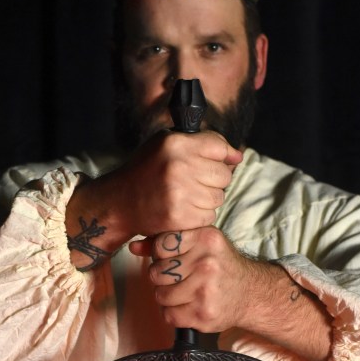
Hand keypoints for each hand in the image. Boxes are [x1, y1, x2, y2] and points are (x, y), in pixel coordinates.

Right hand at [118, 130, 242, 237]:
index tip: (214, 161)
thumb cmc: (148, 169)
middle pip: (224, 175)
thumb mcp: (168, 144)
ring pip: (219, 197)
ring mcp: (178, 194)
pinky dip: (200, 214)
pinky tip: (183, 208)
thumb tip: (238, 156)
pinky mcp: (179, 217)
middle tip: (194, 180)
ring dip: (207, 198)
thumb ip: (204, 144)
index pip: (219, 147)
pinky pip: (209, 216)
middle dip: (214, 179)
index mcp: (175, 143)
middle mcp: (177, 166)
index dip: (221, 156)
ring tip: (186, 195)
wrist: (120, 201)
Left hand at [129, 226, 252, 333]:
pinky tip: (189, 306)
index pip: (160, 246)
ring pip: (160, 296)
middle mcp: (206, 263)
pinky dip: (174, 313)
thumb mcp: (199, 243)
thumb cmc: (220, 265)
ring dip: (168, 297)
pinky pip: (169, 315)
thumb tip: (133, 247)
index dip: (162, 256)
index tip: (174, 259)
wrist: (250, 293)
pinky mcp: (203, 314)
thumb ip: (165, 242)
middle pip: (157, 273)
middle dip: (163, 278)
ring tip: (185, 292)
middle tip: (180, 278)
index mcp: (205, 239)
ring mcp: (205, 290)